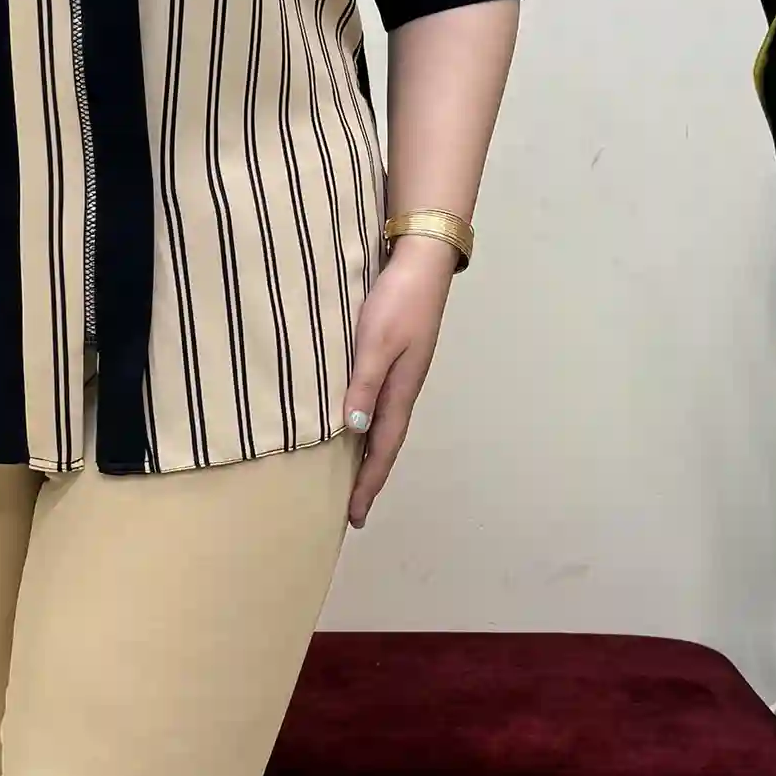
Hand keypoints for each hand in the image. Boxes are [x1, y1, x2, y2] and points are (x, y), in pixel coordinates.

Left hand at [342, 233, 459, 527]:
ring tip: (353, 477)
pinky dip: (368, 424)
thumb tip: (353, 428)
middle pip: (385, 443)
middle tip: (353, 510)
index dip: (368, 482)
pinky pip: (379, 403)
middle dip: (369, 477)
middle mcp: (403, 387)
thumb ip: (364, 384)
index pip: (382, 447)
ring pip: (383, 425)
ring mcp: (402, 373)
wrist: (423, 260)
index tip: (355, 515)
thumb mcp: (376, 342)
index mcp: (401, 389)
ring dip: (369, 454)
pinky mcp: (396, 356)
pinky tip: (355, 423)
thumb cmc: (398, 299)